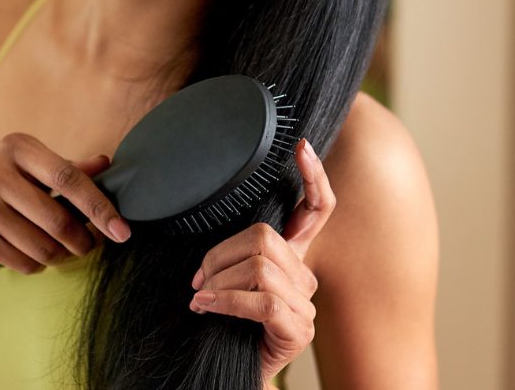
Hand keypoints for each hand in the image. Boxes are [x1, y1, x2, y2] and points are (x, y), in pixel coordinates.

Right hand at [0, 132, 130, 274]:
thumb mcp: (28, 166)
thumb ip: (68, 167)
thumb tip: (107, 163)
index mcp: (18, 147)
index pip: (68, 177)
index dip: (99, 205)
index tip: (122, 229)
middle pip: (58, 219)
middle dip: (83, 240)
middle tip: (90, 245)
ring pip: (43, 246)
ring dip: (61, 255)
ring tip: (61, 250)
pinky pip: (24, 262)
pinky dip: (38, 264)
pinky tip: (33, 255)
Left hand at [188, 139, 335, 382]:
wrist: (226, 371)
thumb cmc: (224, 323)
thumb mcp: (227, 279)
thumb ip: (230, 253)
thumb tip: (207, 241)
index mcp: (291, 257)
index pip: (317, 209)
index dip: (314, 177)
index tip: (303, 147)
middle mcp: (304, 276)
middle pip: (266, 237)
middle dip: (221, 254)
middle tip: (198, 276)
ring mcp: (305, 304)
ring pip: (260, 268)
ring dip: (218, 282)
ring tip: (200, 297)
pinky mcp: (299, 329)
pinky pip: (261, 301)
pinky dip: (225, 301)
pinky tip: (205, 306)